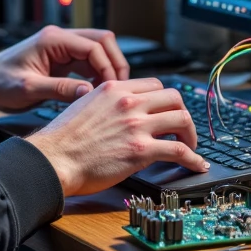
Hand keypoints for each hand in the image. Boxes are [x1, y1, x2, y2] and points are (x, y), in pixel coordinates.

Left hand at [0, 25, 128, 111]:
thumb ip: (59, 89)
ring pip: (97, 50)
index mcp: (52, 40)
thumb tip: (89, 92)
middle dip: (114, 62)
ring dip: (107, 67)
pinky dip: (97, 73)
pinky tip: (97, 90)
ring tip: (109, 91)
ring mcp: (61, 48)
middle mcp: (59, 39)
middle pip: (101, 41)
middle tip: (118, 87)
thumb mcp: (28, 89)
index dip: (107, 66)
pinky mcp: (61, 59)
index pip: (93, 46)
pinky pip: (88, 61)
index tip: (111, 88)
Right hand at [26, 78, 208, 197]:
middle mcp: (128, 102)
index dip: (165, 100)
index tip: (166, 113)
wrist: (53, 159)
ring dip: (191, 135)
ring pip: (182, 119)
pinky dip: (194, 159)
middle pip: (174, 98)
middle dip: (182, 114)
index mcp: (113, 89)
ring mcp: (136, 125)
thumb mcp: (84, 106)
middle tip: (182, 130)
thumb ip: (106, 104)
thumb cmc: (62, 140)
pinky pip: (180, 151)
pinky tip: (197, 165)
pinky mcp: (141, 150)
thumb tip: (119, 113)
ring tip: (190, 148)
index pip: (154, 85)